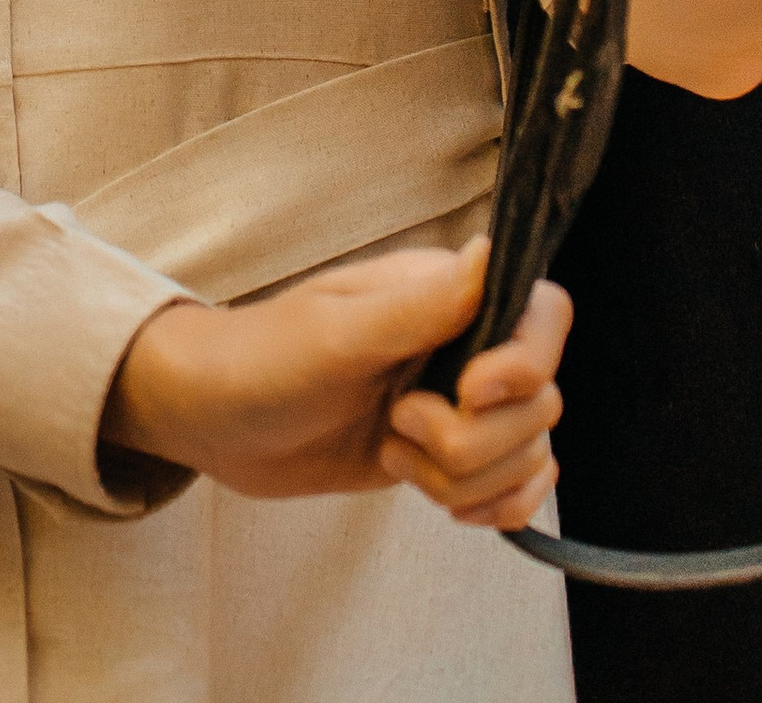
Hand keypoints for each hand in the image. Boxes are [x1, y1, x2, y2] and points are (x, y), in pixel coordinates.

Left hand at [101, 239, 567, 525]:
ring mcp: (459, 402)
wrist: (218, 421)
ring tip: (393, 452)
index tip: (469, 393)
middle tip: (397, 424)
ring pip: (526, 455)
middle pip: (539, 404)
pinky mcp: (448, 454)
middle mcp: (464, 342)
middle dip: (470, 441)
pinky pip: (515, 489)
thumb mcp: (336, 334)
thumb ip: (419, 305)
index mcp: (445, 292)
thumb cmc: (263, 358)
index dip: (526, 364)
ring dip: (463, 478)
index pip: (543, 315)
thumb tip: (491, 254)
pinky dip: (489, 507)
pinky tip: (437, 499)